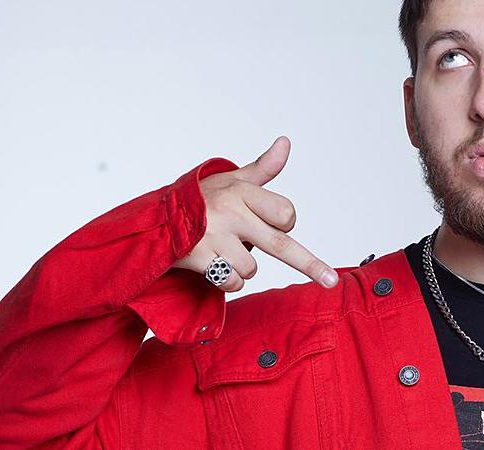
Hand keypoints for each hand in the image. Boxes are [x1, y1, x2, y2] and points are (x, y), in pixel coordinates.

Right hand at [171, 136, 338, 291]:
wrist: (153, 219)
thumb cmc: (202, 199)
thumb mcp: (232, 180)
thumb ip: (263, 168)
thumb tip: (285, 143)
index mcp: (242, 191)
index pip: (286, 213)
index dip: (285, 222)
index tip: (278, 223)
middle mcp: (230, 212)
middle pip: (280, 244)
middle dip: (310, 265)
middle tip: (330, 281)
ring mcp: (214, 236)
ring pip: (252, 269)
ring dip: (242, 268)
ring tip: (223, 251)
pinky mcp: (198, 257)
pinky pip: (231, 282)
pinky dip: (227, 281)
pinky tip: (213, 266)